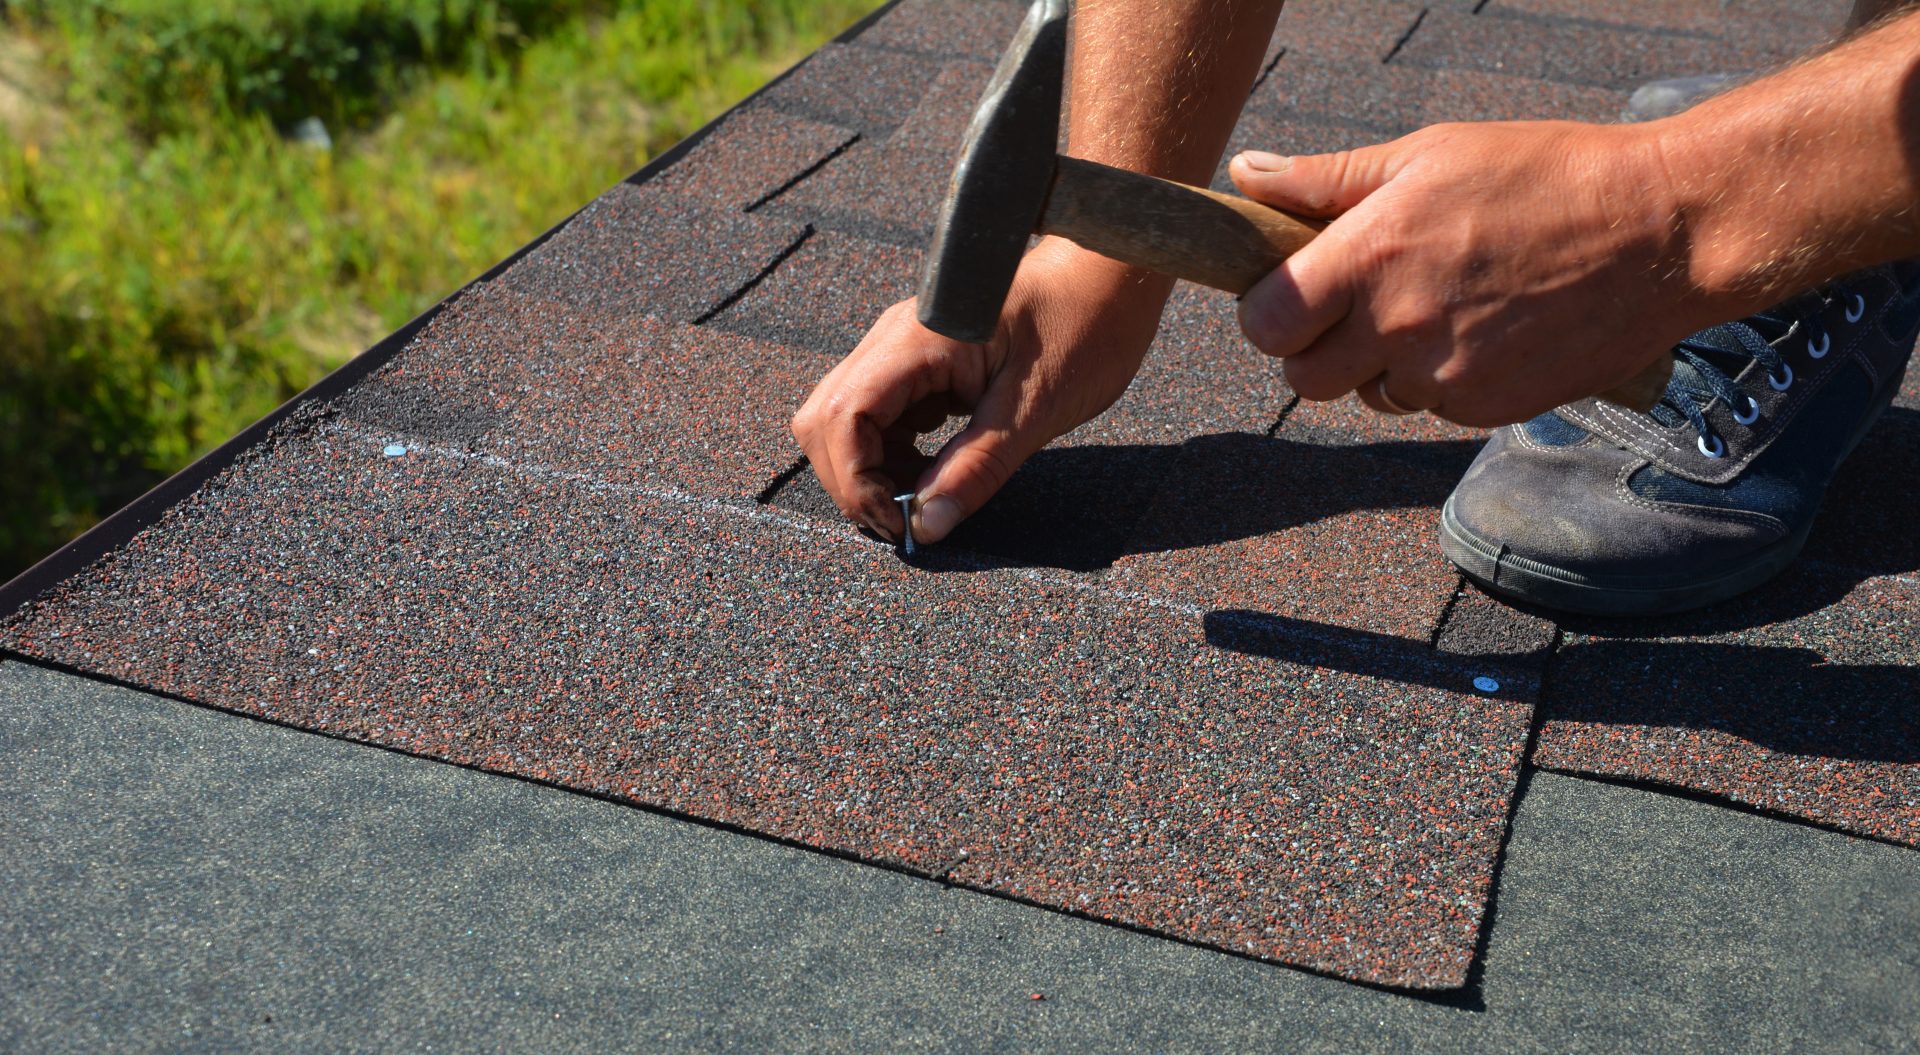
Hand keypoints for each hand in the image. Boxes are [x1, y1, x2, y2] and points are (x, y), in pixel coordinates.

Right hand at [791, 238, 1170, 543]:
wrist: (1108, 275)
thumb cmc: (1084, 327)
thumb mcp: (1036, 412)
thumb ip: (977, 470)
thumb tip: (926, 527)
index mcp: (918, 341)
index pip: (843, 416)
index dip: (854, 480)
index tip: (897, 522)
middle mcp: (894, 338)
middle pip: (826, 418)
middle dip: (852, 479)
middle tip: (904, 520)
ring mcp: (900, 346)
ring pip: (844, 417)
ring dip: (869, 467)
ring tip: (920, 499)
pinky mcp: (916, 360)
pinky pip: (877, 412)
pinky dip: (890, 451)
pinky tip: (931, 470)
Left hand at [1229, 121, 1706, 426]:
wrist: (1662, 232)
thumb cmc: (1545, 177)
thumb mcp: (1430, 154)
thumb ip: (1327, 180)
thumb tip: (1247, 175)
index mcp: (1370, 257)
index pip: (1265, 324)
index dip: (1269, 315)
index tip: (1292, 296)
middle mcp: (1398, 327)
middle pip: (1303, 380)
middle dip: (1316, 352)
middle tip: (1354, 312)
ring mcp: (1443, 377)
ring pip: (1369, 397)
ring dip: (1384, 367)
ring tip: (1439, 307)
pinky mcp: (1486, 408)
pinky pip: (1430, 409)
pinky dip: (1441, 381)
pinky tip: (1484, 330)